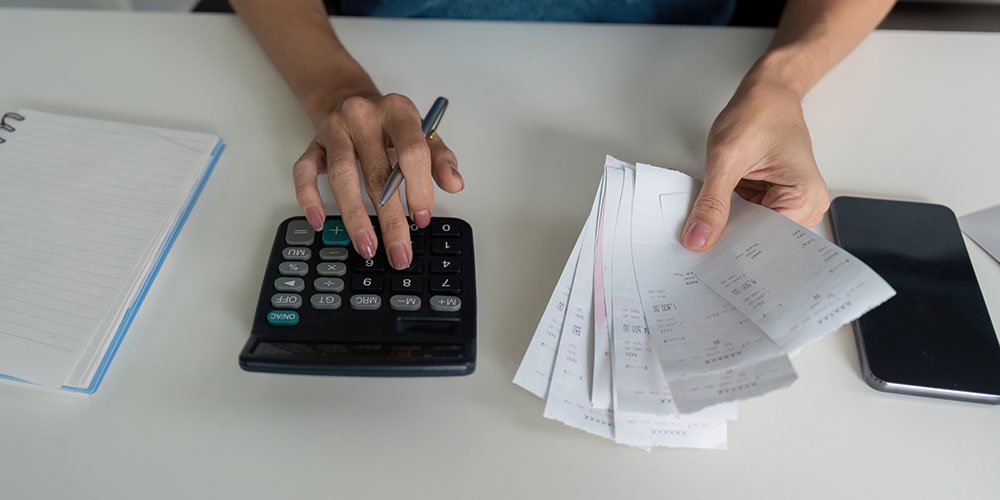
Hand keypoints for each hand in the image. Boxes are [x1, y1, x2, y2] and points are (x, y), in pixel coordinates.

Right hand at [291, 93, 464, 267]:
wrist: (351, 98)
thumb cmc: (391, 124)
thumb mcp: (423, 133)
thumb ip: (440, 158)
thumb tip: (454, 183)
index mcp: (398, 111)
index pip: (411, 151)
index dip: (418, 188)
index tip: (422, 217)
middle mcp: (363, 116)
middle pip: (377, 173)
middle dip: (390, 219)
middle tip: (399, 250)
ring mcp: (335, 129)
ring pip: (342, 176)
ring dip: (355, 216)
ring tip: (367, 246)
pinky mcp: (313, 143)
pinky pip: (304, 172)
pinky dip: (309, 198)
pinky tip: (319, 221)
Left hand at [682, 80, 829, 251]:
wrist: (766, 93)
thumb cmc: (758, 113)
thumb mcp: (726, 158)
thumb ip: (713, 202)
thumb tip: (699, 238)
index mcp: (806, 197)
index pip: (767, 241)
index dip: (734, 247)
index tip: (705, 256)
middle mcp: (807, 205)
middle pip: (762, 240)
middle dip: (730, 239)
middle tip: (698, 242)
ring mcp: (793, 205)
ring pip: (753, 232)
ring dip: (729, 226)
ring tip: (708, 223)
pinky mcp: (776, 201)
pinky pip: (749, 220)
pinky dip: (730, 216)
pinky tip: (716, 214)